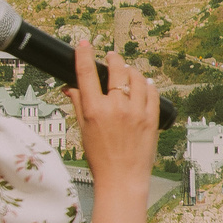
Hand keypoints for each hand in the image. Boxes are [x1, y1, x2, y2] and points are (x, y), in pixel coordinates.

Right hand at [72, 34, 156, 222]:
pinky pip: (152, 92)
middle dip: (114, 59)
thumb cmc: (100, 158)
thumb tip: (70, 87)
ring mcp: (136, 112)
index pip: (87, 73)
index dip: (84, 54)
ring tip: (128, 71)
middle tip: (112, 57)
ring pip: (136, 78)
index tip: (84, 43)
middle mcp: (115, 108)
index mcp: (94, 110)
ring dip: (131, 70)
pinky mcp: (152, 118)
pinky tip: (145, 83)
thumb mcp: (83, 130)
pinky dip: (148, 84)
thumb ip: (78, 104)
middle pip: (116, 70)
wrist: (122, 179)